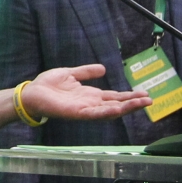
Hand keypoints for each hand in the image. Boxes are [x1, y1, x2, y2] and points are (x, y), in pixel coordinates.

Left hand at [21, 64, 151, 119]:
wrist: (31, 93)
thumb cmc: (48, 85)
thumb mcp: (71, 73)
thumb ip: (86, 72)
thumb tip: (104, 68)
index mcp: (90, 95)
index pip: (114, 97)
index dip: (129, 96)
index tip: (144, 93)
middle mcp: (90, 104)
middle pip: (116, 105)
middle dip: (133, 103)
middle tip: (150, 100)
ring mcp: (84, 110)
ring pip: (109, 111)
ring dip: (125, 108)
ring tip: (141, 104)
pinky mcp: (75, 113)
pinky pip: (94, 114)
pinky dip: (107, 111)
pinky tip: (118, 109)